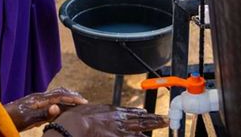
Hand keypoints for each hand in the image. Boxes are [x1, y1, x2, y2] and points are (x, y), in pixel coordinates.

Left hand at [4, 88, 87, 130]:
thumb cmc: (11, 119)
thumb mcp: (27, 119)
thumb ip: (43, 113)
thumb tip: (57, 107)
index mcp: (39, 99)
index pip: (60, 96)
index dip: (72, 98)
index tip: (84, 102)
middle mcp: (38, 97)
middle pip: (58, 92)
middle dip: (71, 95)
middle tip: (83, 100)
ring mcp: (35, 100)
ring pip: (54, 96)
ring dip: (66, 98)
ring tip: (75, 102)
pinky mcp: (32, 105)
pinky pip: (49, 101)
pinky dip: (59, 102)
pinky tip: (60, 108)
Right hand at [46, 104, 168, 136]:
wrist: (75, 125)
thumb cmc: (77, 118)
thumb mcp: (88, 109)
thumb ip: (97, 111)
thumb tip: (95, 110)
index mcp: (112, 112)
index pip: (130, 113)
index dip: (140, 114)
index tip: (147, 114)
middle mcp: (119, 120)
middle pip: (141, 120)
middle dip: (154, 119)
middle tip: (165, 119)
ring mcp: (121, 131)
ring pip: (141, 129)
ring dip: (153, 126)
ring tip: (164, 124)